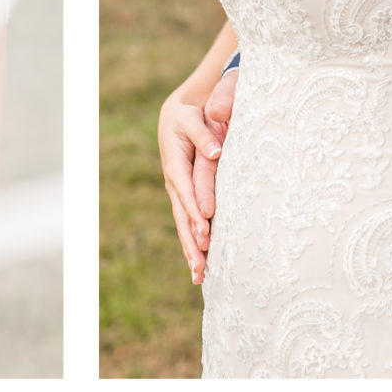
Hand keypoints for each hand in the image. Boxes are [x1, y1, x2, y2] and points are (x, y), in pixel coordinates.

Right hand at [157, 93, 221, 284]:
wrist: (177, 115)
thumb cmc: (187, 115)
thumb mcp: (192, 118)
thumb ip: (203, 134)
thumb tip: (217, 152)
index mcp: (174, 163)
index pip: (185, 191)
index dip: (194, 211)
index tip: (205, 230)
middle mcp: (173, 182)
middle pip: (181, 217)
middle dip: (191, 243)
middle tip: (201, 267)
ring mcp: (178, 191)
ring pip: (183, 225)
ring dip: (191, 250)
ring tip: (199, 276)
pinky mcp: (184, 196)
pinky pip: (187, 223)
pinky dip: (193, 243)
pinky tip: (200, 265)